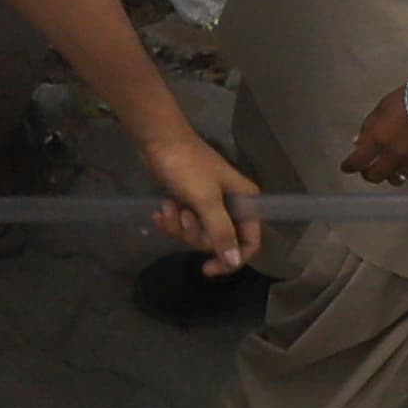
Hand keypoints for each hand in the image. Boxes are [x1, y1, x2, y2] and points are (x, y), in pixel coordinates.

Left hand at [137, 127, 265, 268]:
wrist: (158, 139)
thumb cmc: (186, 166)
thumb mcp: (206, 200)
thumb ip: (221, 232)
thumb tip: (234, 261)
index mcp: (245, 202)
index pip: (249, 243)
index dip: (231, 260)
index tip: (207, 268)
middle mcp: (231, 205)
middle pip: (218, 241)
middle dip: (194, 233)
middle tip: (183, 215)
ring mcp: (208, 204)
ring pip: (197, 234)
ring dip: (179, 225)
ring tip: (168, 207)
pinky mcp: (189, 201)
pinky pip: (182, 224)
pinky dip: (170, 219)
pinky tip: (159, 210)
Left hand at [344, 84, 407, 188]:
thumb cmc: (407, 100)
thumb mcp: (381, 109)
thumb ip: (368, 129)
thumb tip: (357, 143)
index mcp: (376, 138)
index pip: (357, 161)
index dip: (349, 166)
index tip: (346, 168)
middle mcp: (391, 154)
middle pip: (374, 176)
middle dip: (369, 174)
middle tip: (369, 171)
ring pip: (395, 180)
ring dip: (390, 175)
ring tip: (391, 170)